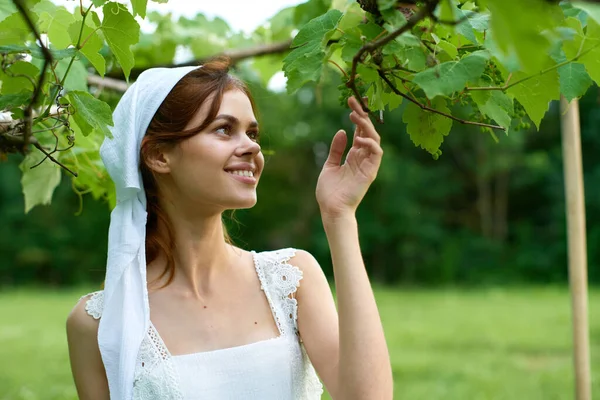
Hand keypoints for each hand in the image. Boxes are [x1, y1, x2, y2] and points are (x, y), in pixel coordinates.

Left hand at [316, 96, 382, 219]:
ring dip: (366, 125)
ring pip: (374, 138)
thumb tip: (341, 131)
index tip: (352, 101)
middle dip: (362, 114)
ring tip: (354, 115)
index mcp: (354, 155)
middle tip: (354, 101)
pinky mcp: (371, 171)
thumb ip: (336, 149)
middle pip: (367, 130)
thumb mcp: (330, 165)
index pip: (360, 130)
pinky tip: (359, 137)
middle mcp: (363, 157)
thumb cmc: (330, 191)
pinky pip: (377, 152)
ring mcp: (368, 163)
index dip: (358, 115)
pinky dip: (370, 143)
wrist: (331, 209)